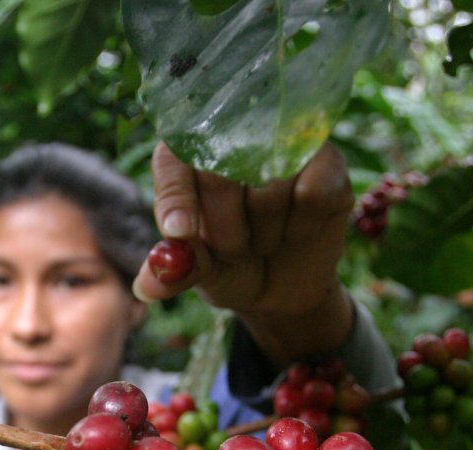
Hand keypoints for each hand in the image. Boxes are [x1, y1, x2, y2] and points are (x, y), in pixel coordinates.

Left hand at [133, 141, 355, 366]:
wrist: (281, 286)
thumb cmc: (229, 266)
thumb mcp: (201, 273)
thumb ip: (176, 271)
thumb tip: (146, 287)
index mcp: (188, 155)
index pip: (174, 162)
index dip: (177, 198)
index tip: (179, 233)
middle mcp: (234, 138)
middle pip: (222, 174)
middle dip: (226, 231)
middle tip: (234, 251)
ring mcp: (283, 144)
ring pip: (269, 186)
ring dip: (265, 233)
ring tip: (265, 240)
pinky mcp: (326, 162)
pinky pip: (311, 193)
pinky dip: (301, 226)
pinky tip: (296, 232)